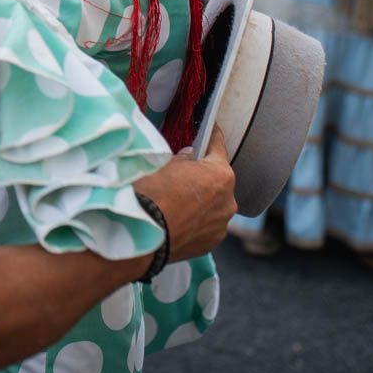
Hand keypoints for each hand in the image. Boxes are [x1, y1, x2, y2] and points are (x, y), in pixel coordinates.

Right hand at [132, 127, 235, 261]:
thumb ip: (183, 159)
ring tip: (178, 201)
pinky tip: (179, 218)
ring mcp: (221, 224)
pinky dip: (197, 220)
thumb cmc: (152, 194)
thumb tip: (190, 157)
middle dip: (204, 175)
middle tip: (184, 173)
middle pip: (218, 180)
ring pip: (214, 204)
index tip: (210, 130)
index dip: (212, 137)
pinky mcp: (211, 242)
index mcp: (220, 175)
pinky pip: (207, 224)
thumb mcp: (164, 164)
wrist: (143, 234)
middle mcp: (228, 200)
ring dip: (202, 200)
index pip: (219, 148)